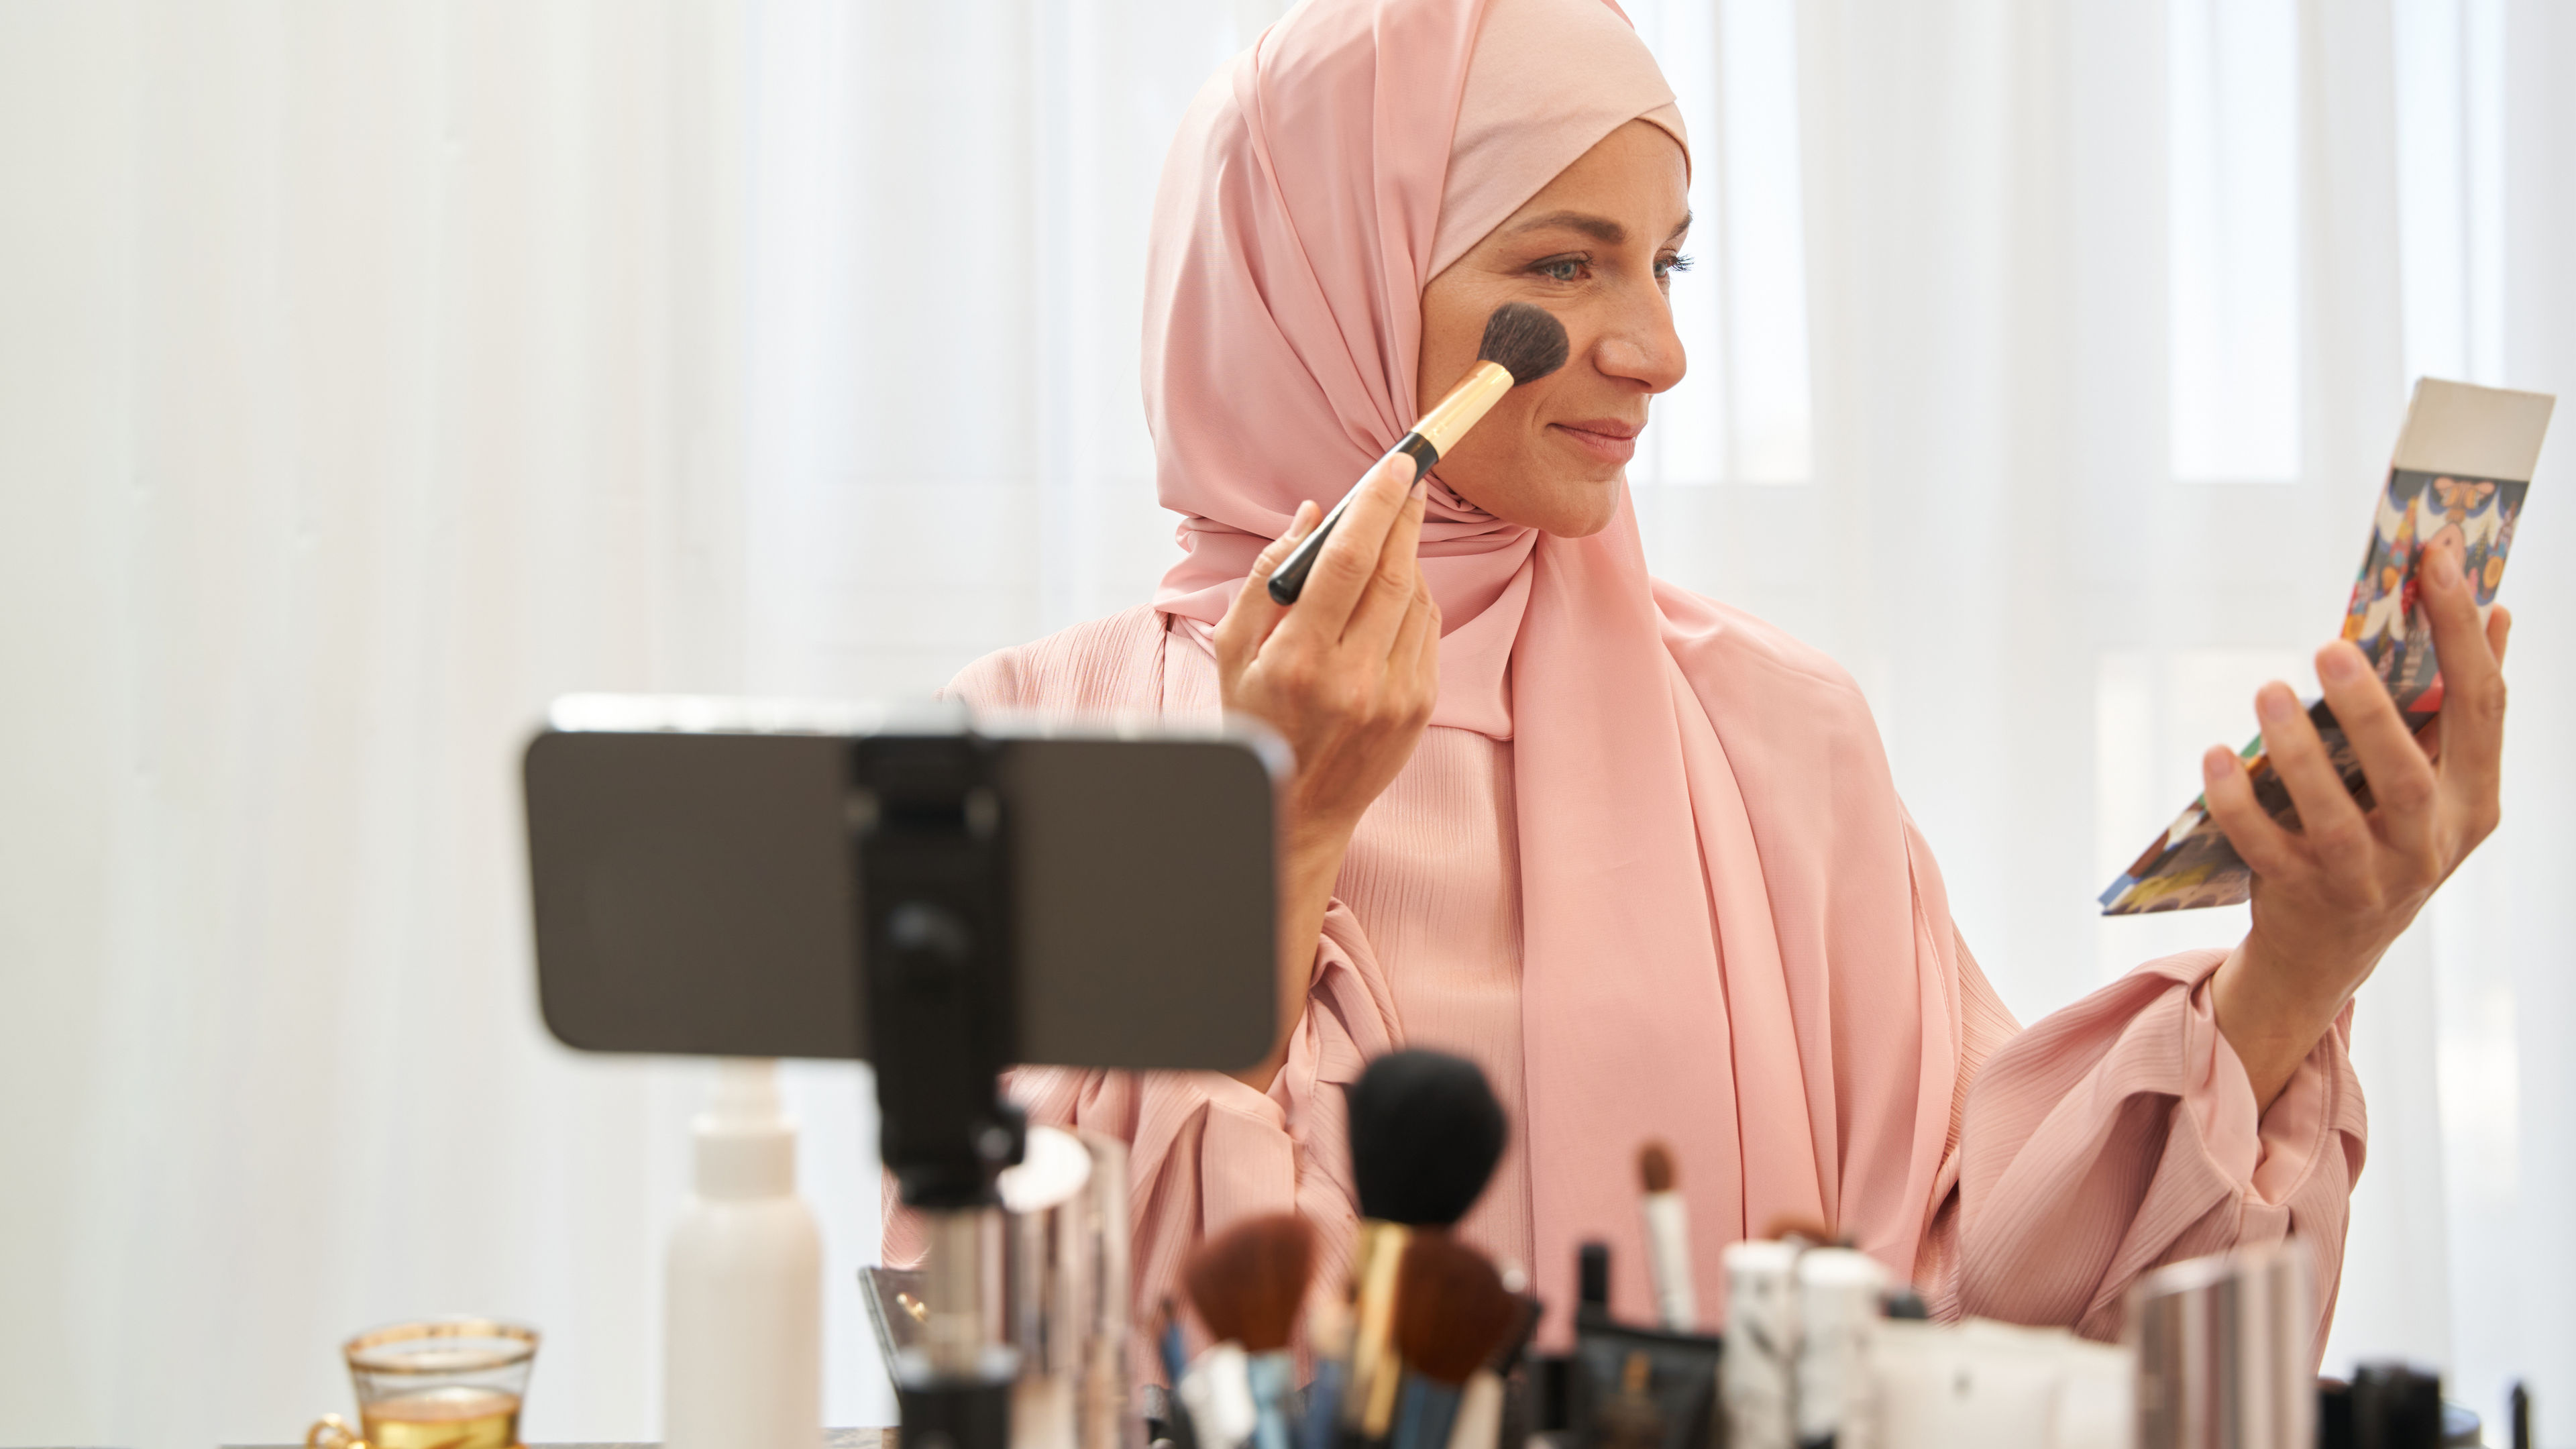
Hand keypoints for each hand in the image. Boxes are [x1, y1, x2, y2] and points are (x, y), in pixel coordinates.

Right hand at [1212, 452, 1440, 1089]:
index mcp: (1297, 659)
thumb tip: (1308, 516)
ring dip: (1407, 557)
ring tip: (1389, 535)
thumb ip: (1265, 580)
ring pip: (1415, 598)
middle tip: (1408, 477)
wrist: (1299, 811)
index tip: (1394, 465)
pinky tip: (1395, 589)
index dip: (1376, 505)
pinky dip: (1414, 599)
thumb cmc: (1256, 724)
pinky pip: (1426, 631)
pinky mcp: (1419, 709)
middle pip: (1393, 572)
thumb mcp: (1233, 652)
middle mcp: (1352, 678)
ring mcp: (1393, 696)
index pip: (1349, 561)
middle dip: (1403, 516)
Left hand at [2206, 537, 2511, 1107]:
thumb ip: (2465, 705)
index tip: (2438, 560)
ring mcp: (2364, 877)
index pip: (2485, 707)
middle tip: (2329, 644)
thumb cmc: (2389, 836)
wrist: (2332, 947)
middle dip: (2370, 707)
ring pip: (2332, 816)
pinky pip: (2262, 846)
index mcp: (2473, 801)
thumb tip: (2498, 613)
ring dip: (2296, 751)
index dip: (2465, 632)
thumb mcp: (2441, 784)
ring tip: (2267, 691)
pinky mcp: (2299, 896)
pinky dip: (2236, 801)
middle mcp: (2428, 844)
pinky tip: (2214, 756)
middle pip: (2406, 771)